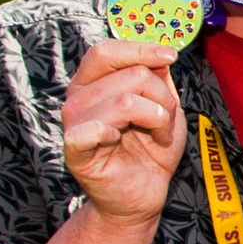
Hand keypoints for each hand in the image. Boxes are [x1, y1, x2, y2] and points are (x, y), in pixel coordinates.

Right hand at [61, 41, 186, 224]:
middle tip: (165, 119)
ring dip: (155, 118)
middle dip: (162, 96)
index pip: (107, 51)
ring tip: (157, 135)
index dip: (140, 49)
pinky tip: (121, 141)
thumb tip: (159, 51)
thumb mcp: (163, 106)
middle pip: (130, 75)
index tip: (169, 56)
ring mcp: (73, 124)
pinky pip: (94, 130)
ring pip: (125, 101)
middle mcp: (78, 98)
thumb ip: (158, 77)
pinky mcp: (74, 151)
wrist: (143, 194)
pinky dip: (118, 132)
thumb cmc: (151, 150)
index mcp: (93, 82)